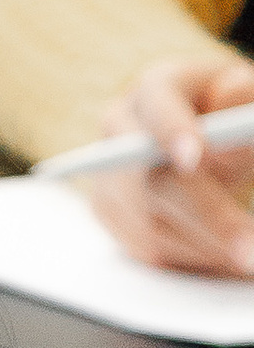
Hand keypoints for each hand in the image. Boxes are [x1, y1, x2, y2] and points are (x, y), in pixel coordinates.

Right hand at [80, 53, 253, 276]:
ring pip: (148, 219)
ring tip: (249, 258)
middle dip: (206, 215)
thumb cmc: (232, 113)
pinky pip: (143, 245)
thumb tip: (229, 130)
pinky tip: (224, 260)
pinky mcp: (108, 208)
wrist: (206, 136)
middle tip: (250, 248)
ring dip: (204, 246)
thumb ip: (244, 102)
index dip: (171, 130)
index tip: (194, 159)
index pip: (157, 105)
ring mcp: (109, 171)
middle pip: (150, 176)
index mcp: (157, 88)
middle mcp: (121, 126)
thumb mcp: (248, 99)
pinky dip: (187, 258)